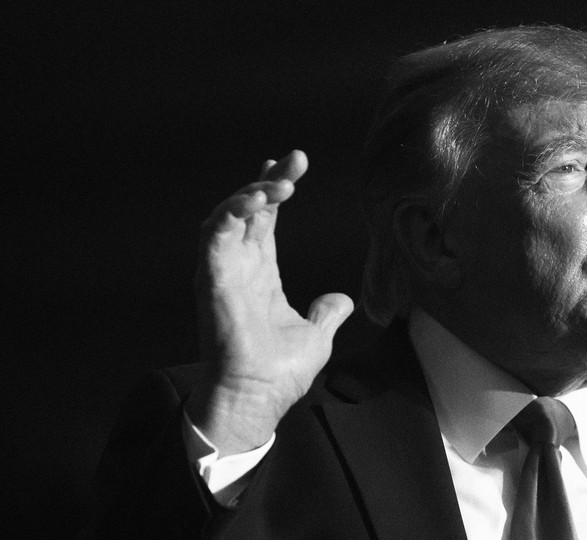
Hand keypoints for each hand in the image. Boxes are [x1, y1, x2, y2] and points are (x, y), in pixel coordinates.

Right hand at [186, 150, 353, 455]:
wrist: (258, 398)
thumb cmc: (279, 373)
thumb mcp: (315, 336)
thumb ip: (326, 313)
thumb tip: (341, 300)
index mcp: (261, 274)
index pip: (265, 221)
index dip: (275, 190)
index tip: (292, 166)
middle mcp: (239, 267)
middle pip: (249, 210)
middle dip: (270, 181)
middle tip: (293, 160)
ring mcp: (223, 272)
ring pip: (227, 215)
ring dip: (250, 193)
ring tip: (279, 185)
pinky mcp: (211, 279)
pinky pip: (213, 235)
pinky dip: (231, 213)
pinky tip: (255, 201)